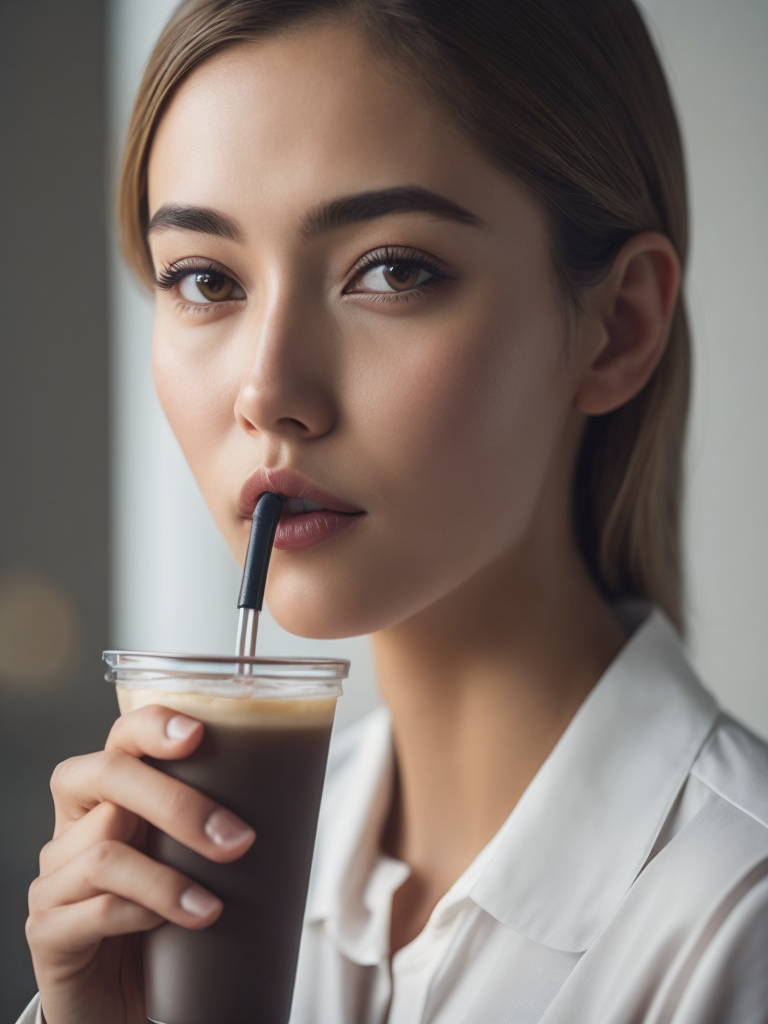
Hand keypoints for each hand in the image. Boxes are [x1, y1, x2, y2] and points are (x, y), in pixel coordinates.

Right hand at [25, 705, 255, 1023]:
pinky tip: (177, 928)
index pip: (120, 739)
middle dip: (176, 803)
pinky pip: (93, 910)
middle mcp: (73, 827)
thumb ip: (214, 825)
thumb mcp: (191, 862)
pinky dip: (144, 915)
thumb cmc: (167, 919)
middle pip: (108, 779)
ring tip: (214, 907)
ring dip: (169, 879)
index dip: (151, 726)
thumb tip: (297, 790)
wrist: (125, 999)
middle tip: (237, 839)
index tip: (197, 733)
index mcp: (110, 796)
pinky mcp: (47, 931)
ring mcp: (54, 879)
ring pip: (104, 852)